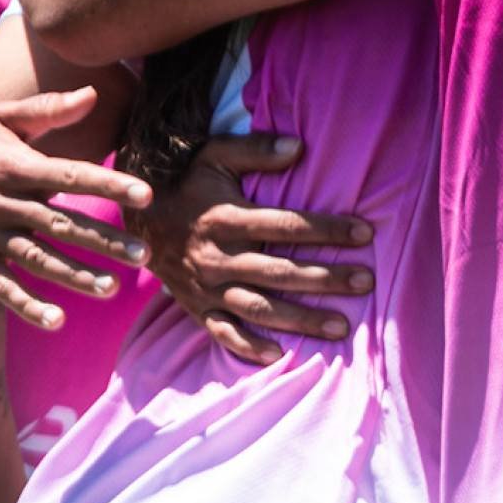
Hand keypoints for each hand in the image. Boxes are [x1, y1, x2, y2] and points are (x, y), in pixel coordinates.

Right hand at [0, 89, 154, 331]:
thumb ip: (46, 109)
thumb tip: (93, 94)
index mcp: (14, 165)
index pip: (70, 175)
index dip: (108, 185)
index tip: (146, 195)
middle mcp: (2, 202)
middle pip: (61, 224)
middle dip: (103, 241)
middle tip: (144, 256)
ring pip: (37, 259)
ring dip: (75, 276)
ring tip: (113, 288)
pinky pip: (0, 286)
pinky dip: (26, 305)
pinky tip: (57, 321)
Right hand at [139, 134, 373, 363]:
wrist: (136, 217)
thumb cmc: (187, 182)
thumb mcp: (215, 154)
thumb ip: (256, 149)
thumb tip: (299, 146)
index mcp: (226, 218)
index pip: (287, 226)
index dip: (328, 229)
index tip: (365, 232)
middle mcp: (218, 257)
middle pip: (281, 272)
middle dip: (327, 279)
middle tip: (366, 281)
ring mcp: (206, 287)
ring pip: (260, 308)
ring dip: (302, 319)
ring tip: (342, 327)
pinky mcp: (195, 307)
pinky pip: (223, 333)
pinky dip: (248, 347)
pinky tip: (278, 356)